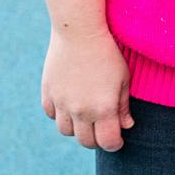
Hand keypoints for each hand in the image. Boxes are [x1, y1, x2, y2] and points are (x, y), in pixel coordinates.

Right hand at [40, 28, 134, 151]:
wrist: (79, 30)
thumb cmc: (107, 52)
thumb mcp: (123, 77)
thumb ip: (123, 105)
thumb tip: (126, 126)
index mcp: (103, 109)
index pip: (108, 142)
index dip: (115, 143)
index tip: (117, 139)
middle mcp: (81, 111)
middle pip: (86, 141)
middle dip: (96, 139)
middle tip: (102, 129)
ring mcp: (62, 103)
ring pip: (66, 131)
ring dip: (77, 128)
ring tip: (85, 116)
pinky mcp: (48, 92)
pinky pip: (52, 114)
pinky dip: (60, 113)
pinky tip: (69, 103)